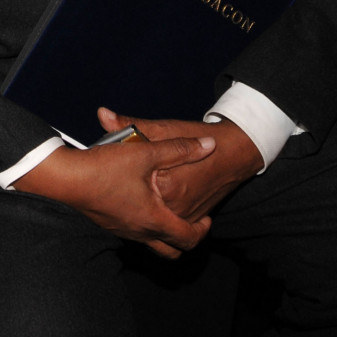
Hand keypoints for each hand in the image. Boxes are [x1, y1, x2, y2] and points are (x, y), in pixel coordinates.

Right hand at [12, 131, 215, 258]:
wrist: (67, 179)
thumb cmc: (106, 168)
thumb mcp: (146, 152)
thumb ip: (179, 148)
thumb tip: (209, 145)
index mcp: (154, 220)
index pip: (188, 238)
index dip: (202, 230)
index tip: (206, 218)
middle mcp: (140, 232)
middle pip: (171, 251)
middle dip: (185, 238)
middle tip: (190, 221)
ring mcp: (123, 231)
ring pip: (152, 243)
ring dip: (164, 232)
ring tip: (166, 210)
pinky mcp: (110, 224)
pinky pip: (135, 234)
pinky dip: (145, 225)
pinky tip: (140, 201)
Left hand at [97, 108, 262, 223]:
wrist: (234, 154)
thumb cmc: (198, 138)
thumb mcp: (162, 129)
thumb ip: (129, 125)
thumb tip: (102, 114)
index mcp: (165, 187)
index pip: (126, 185)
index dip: (117, 172)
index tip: (113, 161)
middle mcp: (175, 209)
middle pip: (138, 204)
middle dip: (127, 192)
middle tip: (125, 175)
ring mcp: (183, 217)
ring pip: (151, 217)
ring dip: (141, 204)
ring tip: (137, 182)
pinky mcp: (190, 220)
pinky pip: (165, 221)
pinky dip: (155, 211)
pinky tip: (151, 192)